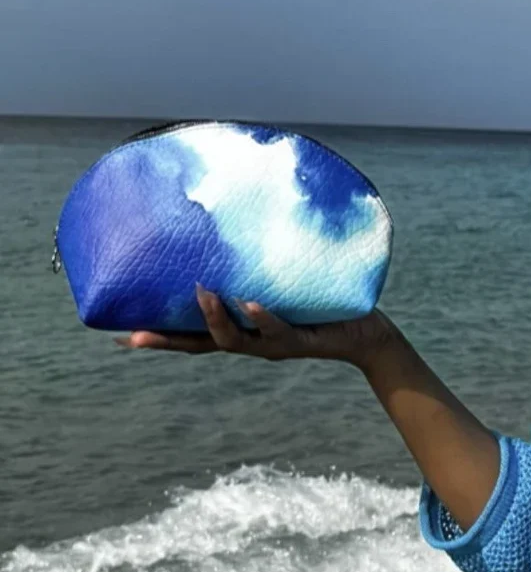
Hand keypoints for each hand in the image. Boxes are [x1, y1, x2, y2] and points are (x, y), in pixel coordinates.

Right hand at [113, 287, 396, 368]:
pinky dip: (263, 317)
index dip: (160, 338)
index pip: (192, 337)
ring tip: (202, 294)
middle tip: (138, 332)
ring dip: (215, 318)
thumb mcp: (283, 284)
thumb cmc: (321, 304)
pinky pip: (279, 330)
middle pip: (202, 345)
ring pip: (235, 341)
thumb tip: (234, 226)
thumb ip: (258, 266)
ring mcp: (275, 344)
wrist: (366, 331)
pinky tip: (250, 302)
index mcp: (243, 330)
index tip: (124, 337)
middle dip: (169, 340)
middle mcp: (253, 342)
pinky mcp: (304, 340)